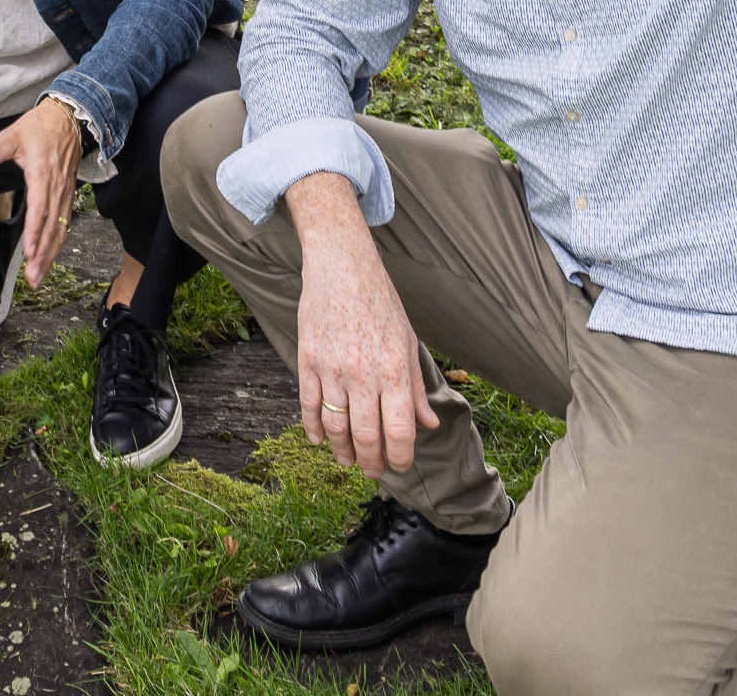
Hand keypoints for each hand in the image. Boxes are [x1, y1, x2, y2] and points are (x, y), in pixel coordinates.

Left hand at [0, 97, 83, 288]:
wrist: (68, 118)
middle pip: (52, 226)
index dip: (34, 232)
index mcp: (42, 173)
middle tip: (33, 277)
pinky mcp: (68, 194)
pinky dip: (58, 242)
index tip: (28, 252)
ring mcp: (65, 192)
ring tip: (39, 275)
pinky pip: (66, 223)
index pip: (40, 208)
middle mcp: (57, 187)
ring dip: (51, 253)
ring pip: (61, 228)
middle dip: (43, 254)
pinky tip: (50, 256)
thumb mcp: (11, 136)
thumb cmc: (39, 127)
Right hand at [284, 172, 429, 475]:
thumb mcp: (408, 341)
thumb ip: (415, 387)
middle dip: (372, 463)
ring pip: (335, 428)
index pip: (400, 431)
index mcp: (395, 370)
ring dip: (342, 453)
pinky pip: (309, 406)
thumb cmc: (380, 301)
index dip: (400, 457)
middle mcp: (364, 374)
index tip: (399, 466)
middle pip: (366, 437)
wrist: (341, 265)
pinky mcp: (308, 360)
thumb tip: (428, 424)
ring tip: (349, 461)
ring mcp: (332, 369)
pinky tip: (320, 440)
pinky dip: (314, 429)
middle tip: (374, 471)